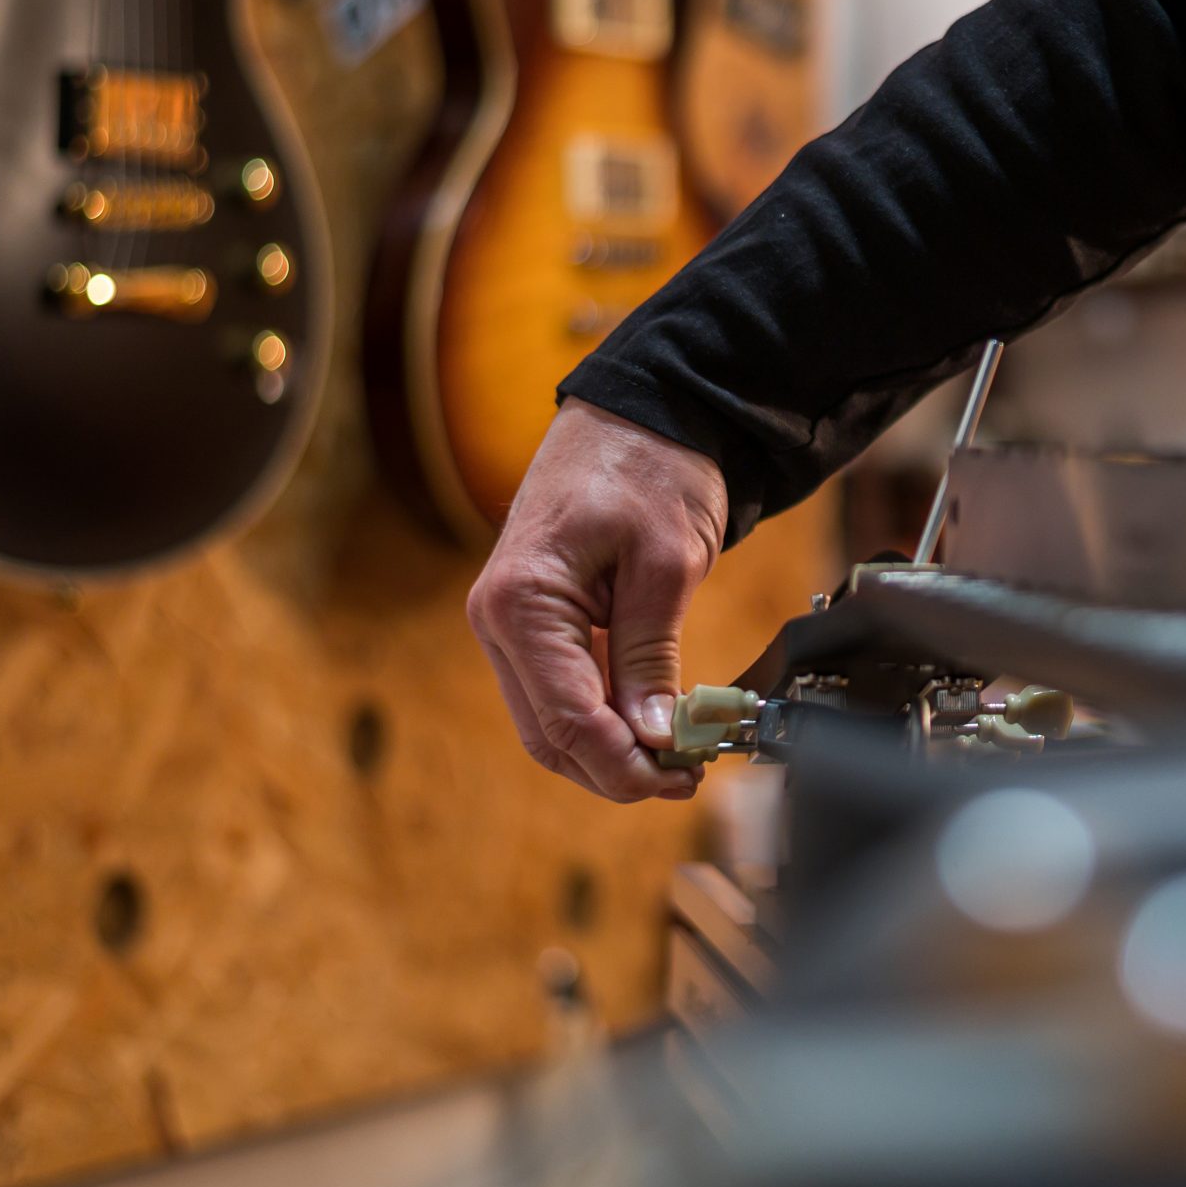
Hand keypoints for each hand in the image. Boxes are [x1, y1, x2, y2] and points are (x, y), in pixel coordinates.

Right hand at [467, 400, 729, 800]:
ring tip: (677, 758)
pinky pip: (559, 692)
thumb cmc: (650, 466)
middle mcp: (499, 620)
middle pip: (549, 735)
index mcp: (521, 603)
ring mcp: (511, 623)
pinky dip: (602, 718)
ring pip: (549, 723)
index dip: (624, 765)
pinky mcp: (535, 622)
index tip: (681, 777)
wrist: (639, 408)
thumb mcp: (665, 564)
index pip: (567, 719)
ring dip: (608, 752)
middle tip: (685, 778)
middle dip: (615, 770)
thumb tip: (654, 737)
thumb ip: (651, 655)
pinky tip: (651, 724)